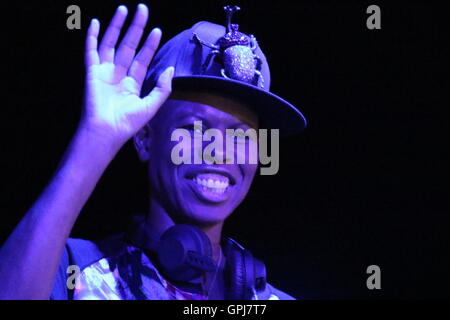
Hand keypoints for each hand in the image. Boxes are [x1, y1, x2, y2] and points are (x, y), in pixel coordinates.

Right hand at [81, 4, 172, 147]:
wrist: (107, 132)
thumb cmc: (127, 123)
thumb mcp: (151, 106)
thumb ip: (162, 88)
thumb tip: (171, 69)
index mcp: (132, 83)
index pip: (143, 58)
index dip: (150, 45)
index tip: (157, 30)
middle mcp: (119, 75)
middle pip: (128, 45)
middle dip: (136, 27)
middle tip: (142, 9)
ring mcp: (105, 72)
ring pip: (111, 43)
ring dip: (117, 26)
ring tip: (124, 9)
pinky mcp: (92, 72)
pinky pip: (91, 51)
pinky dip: (93, 37)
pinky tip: (97, 23)